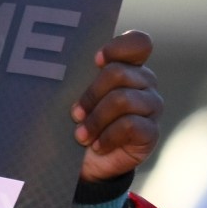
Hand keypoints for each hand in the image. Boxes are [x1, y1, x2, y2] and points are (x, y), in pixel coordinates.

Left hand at [71, 31, 160, 183]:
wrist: (85, 164)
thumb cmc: (78, 122)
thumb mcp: (73, 97)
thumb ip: (77, 78)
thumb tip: (56, 66)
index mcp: (128, 66)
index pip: (139, 43)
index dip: (119, 47)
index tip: (95, 60)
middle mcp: (144, 82)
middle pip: (119, 72)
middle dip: (91, 94)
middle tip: (75, 114)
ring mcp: (151, 107)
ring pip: (123, 100)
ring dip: (95, 119)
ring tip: (81, 136)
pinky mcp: (151, 132)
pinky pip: (130, 126)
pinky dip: (107, 137)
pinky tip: (98, 146)